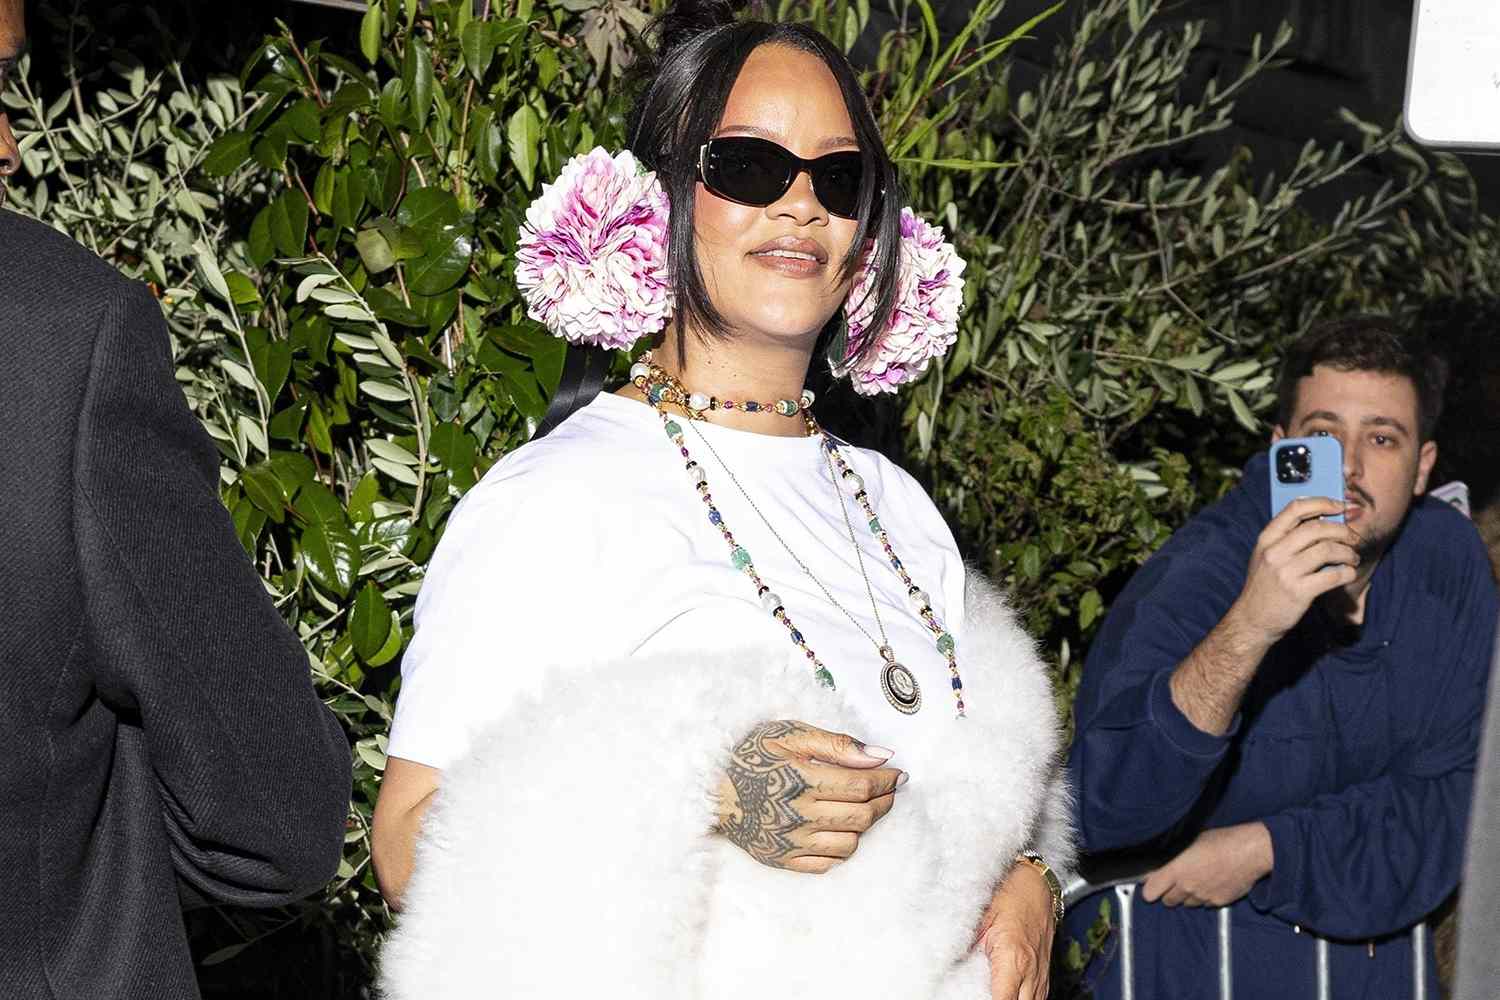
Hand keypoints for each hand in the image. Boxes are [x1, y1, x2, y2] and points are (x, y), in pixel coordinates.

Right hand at [713, 719, 905, 873]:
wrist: (710, 789)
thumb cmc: (751, 755)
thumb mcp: (790, 735)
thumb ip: (837, 744)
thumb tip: (880, 755)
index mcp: (800, 780)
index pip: (861, 786)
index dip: (886, 780)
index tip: (898, 773)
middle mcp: (797, 815)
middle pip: (861, 816)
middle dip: (884, 801)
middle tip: (889, 789)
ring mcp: (790, 842)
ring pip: (850, 843)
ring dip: (865, 825)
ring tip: (864, 806)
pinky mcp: (783, 860)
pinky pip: (828, 864)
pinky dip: (843, 848)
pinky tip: (841, 828)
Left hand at [974, 860, 1055, 999]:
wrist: (1037, 885)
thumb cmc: (1010, 895)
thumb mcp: (981, 919)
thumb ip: (967, 948)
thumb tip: (948, 965)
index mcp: (1013, 959)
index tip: (967, 994)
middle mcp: (1031, 973)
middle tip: (974, 992)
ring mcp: (1040, 977)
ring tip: (986, 990)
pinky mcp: (1044, 977)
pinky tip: (1003, 992)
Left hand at [1141, 822, 1273, 907]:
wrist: (1250, 852)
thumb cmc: (1220, 841)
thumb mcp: (1188, 842)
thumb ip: (1170, 858)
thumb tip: (1155, 867)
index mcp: (1175, 870)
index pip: (1149, 892)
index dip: (1150, 888)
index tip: (1153, 882)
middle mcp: (1186, 886)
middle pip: (1167, 901)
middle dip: (1168, 892)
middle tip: (1176, 880)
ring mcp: (1202, 897)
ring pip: (1186, 904)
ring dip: (1186, 896)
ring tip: (1196, 879)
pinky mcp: (1217, 902)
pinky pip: (1204, 904)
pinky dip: (1204, 898)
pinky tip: (1211, 883)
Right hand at [1233, 496, 1360, 642]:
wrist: (1252, 620)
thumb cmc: (1265, 586)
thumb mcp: (1265, 557)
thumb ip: (1287, 539)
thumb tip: (1323, 521)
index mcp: (1266, 540)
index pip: (1295, 509)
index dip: (1322, 503)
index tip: (1339, 506)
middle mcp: (1274, 553)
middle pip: (1317, 528)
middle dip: (1342, 531)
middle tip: (1353, 538)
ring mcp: (1285, 572)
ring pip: (1328, 550)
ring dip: (1347, 553)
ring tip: (1352, 558)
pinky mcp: (1299, 592)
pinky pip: (1333, 575)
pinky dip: (1347, 572)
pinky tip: (1348, 573)